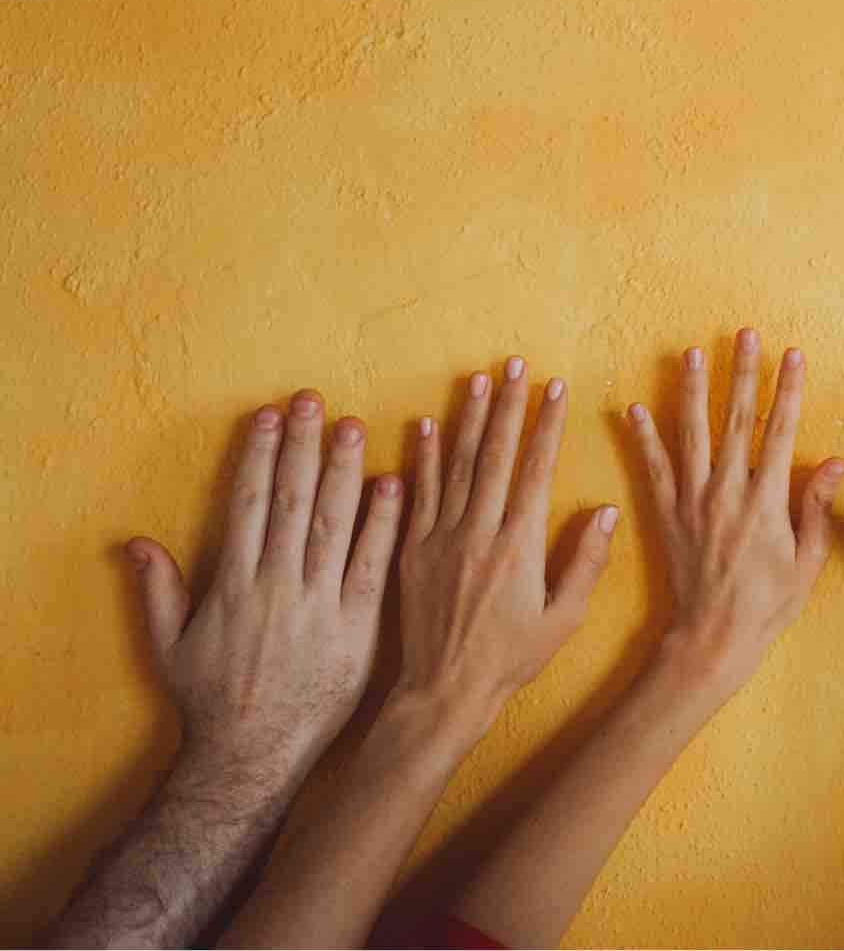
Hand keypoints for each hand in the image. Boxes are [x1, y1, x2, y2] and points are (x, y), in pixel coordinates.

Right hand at [130, 390, 401, 778]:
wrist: (253, 755)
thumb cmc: (212, 702)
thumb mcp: (170, 648)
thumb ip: (158, 591)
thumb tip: (137, 542)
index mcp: (234, 585)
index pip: (249, 504)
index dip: (259, 456)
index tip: (269, 416)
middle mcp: (278, 586)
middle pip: (292, 501)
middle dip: (303, 446)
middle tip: (315, 400)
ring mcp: (319, 605)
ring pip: (333, 524)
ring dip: (344, 471)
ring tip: (354, 425)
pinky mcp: (357, 627)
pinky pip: (371, 566)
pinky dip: (383, 525)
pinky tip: (393, 485)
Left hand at [396, 357, 617, 727]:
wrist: (445, 690)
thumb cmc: (511, 659)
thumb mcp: (563, 619)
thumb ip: (585, 562)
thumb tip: (607, 510)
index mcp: (518, 545)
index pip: (535, 469)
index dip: (546, 425)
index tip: (555, 388)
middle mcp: (478, 531)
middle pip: (494, 454)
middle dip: (508, 405)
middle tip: (516, 364)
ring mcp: (440, 537)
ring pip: (455, 464)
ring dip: (467, 418)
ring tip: (478, 379)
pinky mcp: (411, 549)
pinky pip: (417, 493)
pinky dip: (423, 456)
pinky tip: (426, 425)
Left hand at [624, 330, 843, 690]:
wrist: (714, 637)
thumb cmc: (768, 605)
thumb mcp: (808, 561)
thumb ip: (817, 507)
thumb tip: (835, 461)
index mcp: (766, 500)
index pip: (780, 431)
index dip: (787, 389)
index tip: (792, 355)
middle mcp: (727, 491)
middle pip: (736, 419)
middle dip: (742, 372)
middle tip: (744, 334)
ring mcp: (692, 500)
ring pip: (691, 433)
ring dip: (693, 389)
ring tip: (692, 352)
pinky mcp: (666, 515)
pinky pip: (652, 468)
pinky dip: (643, 437)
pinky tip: (634, 407)